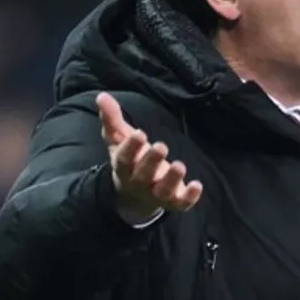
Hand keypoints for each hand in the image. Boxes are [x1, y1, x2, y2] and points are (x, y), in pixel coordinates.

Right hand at [97, 92, 203, 218]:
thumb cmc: (129, 160)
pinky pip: (181, 203)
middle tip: (161, 146)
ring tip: (180, 165)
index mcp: (124, 167)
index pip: (124, 159)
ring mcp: (157, 193)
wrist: (135, 196)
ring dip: (171, 180)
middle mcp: (139, 183)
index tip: (139, 133)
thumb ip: (112, 119)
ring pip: (163, 191)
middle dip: (152, 161)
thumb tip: (102, 96)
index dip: (131, 148)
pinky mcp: (174, 200)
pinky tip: (197, 185)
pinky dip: (189, 197)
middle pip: (143, 175)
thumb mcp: (119, 139)